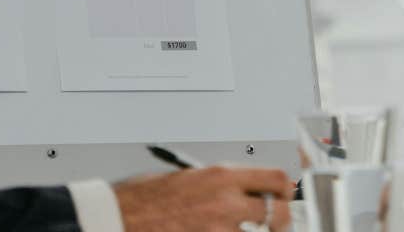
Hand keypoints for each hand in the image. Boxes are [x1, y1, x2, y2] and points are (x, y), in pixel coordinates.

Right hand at [114, 165, 293, 230]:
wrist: (118, 220)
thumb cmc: (142, 200)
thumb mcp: (184, 178)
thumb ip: (217, 184)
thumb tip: (240, 189)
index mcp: (220, 177)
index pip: (275, 178)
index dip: (285, 189)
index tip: (284, 195)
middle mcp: (226, 203)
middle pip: (278, 213)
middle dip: (278, 221)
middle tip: (272, 224)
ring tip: (237, 229)